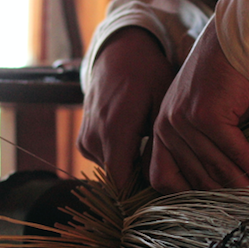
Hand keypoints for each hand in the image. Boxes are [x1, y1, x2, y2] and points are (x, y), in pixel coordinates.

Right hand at [78, 27, 175, 187]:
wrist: (119, 53)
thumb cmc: (147, 75)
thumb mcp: (162, 105)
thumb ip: (158, 145)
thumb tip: (160, 179)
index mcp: (113, 132)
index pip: (121, 185)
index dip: (143, 194)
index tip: (164, 190)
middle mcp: (93, 139)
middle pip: (119, 180)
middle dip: (141, 179)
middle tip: (166, 164)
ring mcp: (85, 140)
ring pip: (112, 171)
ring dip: (131, 166)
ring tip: (150, 144)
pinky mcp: (82, 140)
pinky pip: (104, 160)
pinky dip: (120, 156)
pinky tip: (136, 138)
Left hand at [150, 19, 248, 194]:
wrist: (239, 40)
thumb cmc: (227, 79)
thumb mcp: (206, 116)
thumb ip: (202, 147)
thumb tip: (220, 185)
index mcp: (159, 129)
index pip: (163, 177)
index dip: (188, 198)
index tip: (213, 210)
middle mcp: (165, 126)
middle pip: (193, 178)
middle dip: (222, 199)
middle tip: (246, 214)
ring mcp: (183, 121)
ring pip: (214, 168)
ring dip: (242, 189)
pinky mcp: (206, 115)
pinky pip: (233, 152)